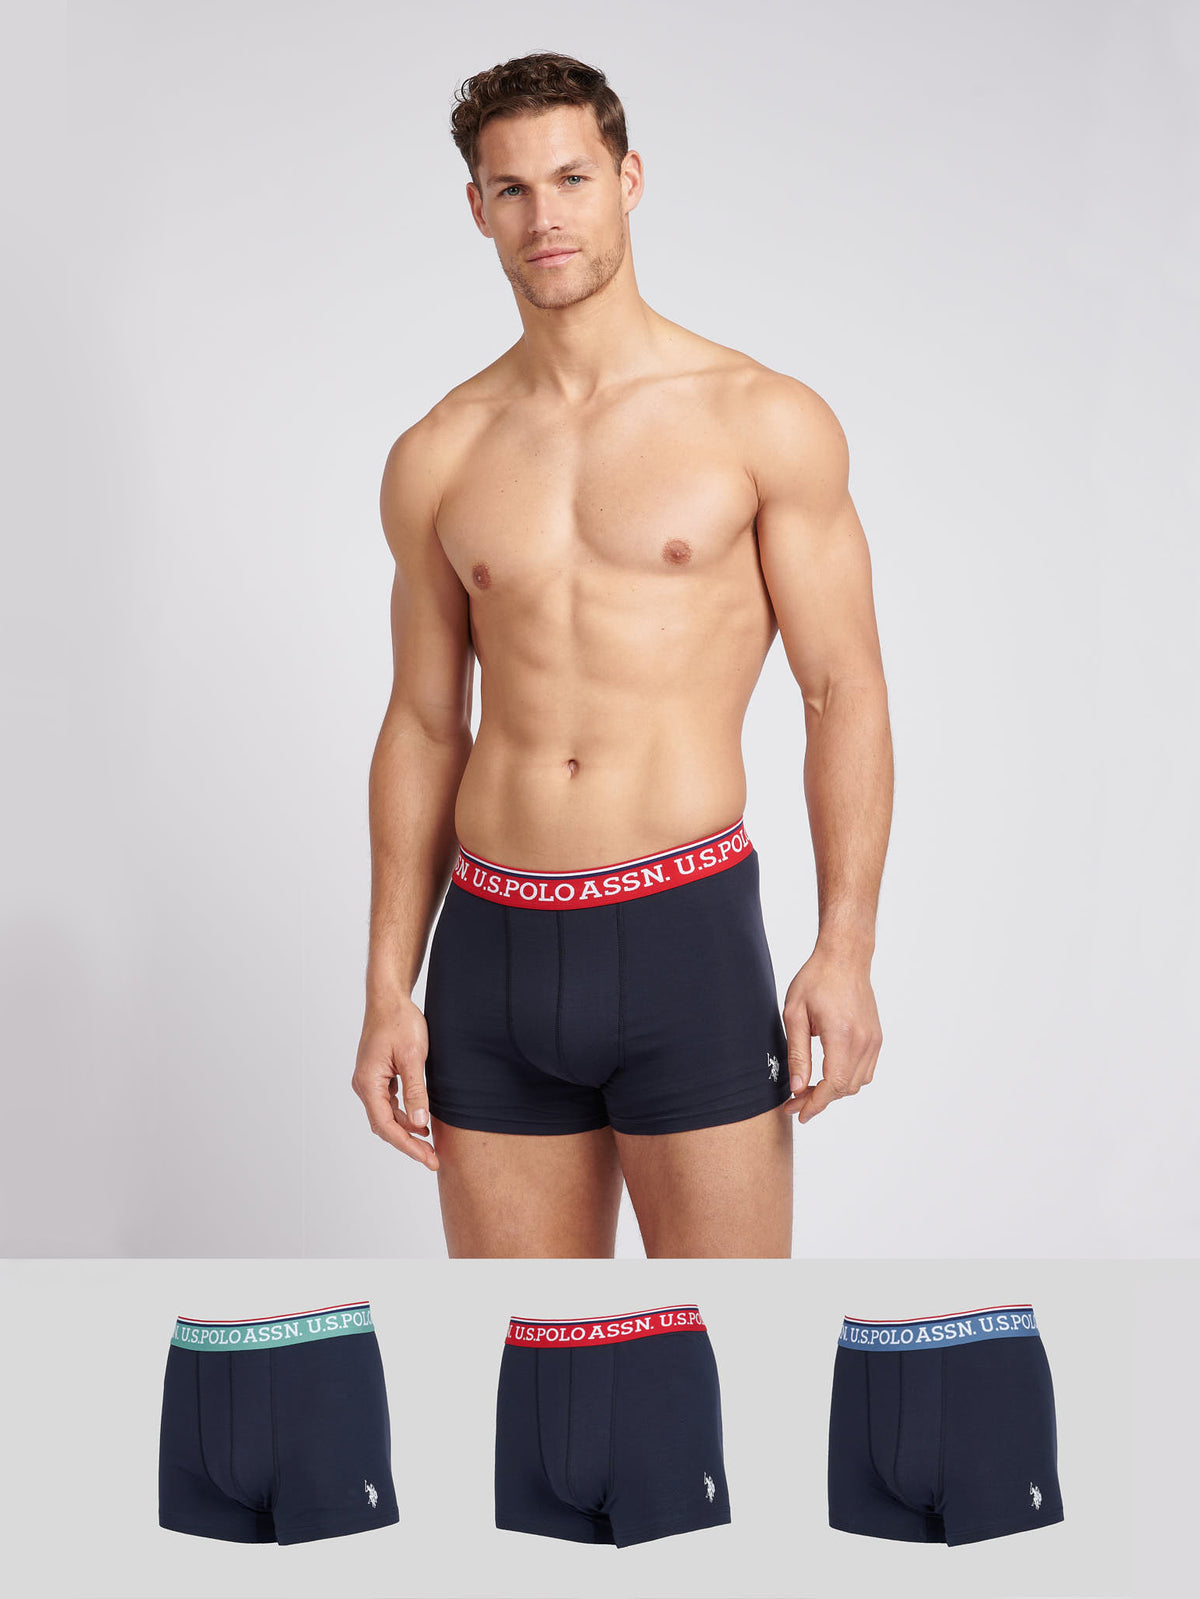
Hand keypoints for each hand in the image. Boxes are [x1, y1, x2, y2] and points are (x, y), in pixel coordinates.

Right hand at [352, 996, 438, 1169]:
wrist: (389, 998)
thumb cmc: (400, 1021)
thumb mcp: (412, 1057)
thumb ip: (416, 1091)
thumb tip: (419, 1124)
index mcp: (368, 1082)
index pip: (385, 1125)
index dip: (407, 1145)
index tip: (427, 1158)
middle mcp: (364, 1085)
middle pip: (384, 1125)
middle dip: (408, 1143)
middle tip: (432, 1158)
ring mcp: (370, 1080)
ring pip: (386, 1115)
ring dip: (406, 1130)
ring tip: (430, 1144)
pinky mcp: (378, 1075)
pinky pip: (389, 1103)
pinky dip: (404, 1115)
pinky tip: (421, 1120)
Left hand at [782, 947, 881, 1123]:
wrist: (844, 958)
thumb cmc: (816, 980)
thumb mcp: (795, 1015)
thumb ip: (797, 1054)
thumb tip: (797, 1087)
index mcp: (841, 1034)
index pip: (834, 1084)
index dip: (815, 1103)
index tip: (798, 1112)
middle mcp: (863, 1041)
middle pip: (846, 1088)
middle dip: (819, 1100)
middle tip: (794, 1100)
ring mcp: (873, 1040)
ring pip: (858, 1083)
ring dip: (834, 1092)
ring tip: (809, 1088)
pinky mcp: (876, 1038)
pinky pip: (866, 1071)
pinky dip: (848, 1079)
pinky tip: (828, 1074)